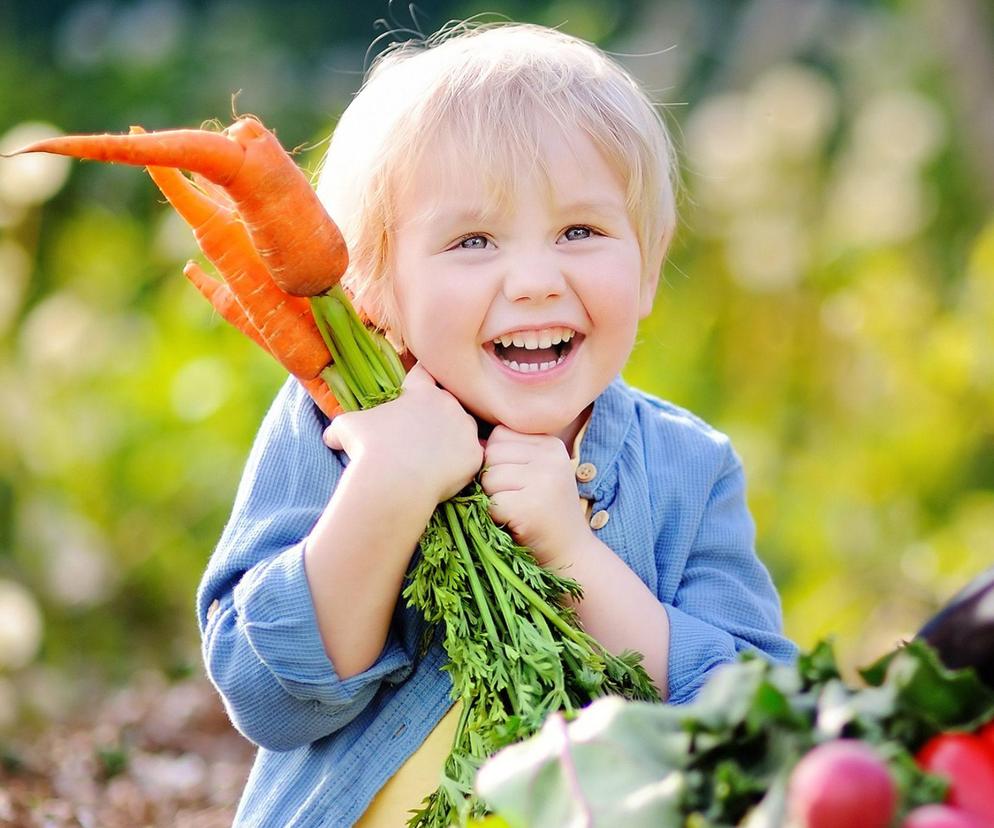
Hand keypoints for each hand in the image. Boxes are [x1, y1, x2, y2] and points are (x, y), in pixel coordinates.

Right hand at [323, 363, 482, 505]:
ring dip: (452, 439)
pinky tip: (445, 475)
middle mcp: (449, 403)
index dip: (420, 381)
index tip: (418, 390)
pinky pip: (471, 457)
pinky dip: (461, 465)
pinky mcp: (474, 454)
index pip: (425, 373)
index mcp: (421, 391)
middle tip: (421, 437)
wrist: (393, 482)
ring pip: (463, 429)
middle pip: (448, 403)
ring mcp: (465, 428)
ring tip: (434, 458)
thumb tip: (330, 437)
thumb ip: (342, 426)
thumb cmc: (368, 449)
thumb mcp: (347, 428)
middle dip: (438, 416)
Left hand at [481, 426, 591, 567]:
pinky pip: (490, 502)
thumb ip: (509, 453)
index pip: (500, 434)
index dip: (496, 460)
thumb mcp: (536, 473)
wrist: (572, 555)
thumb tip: (467, 445)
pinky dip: (494, 517)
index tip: (516, 482)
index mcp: (551, 443)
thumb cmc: (545, 513)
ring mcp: (543, 480)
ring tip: (515, 511)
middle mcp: (551, 457)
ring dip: (491, 498)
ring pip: (488, 477)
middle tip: (515, 499)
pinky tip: (514, 523)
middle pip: (491, 453)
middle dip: (491, 478)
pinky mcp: (530, 506)